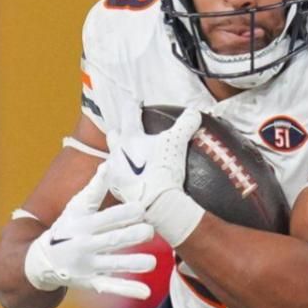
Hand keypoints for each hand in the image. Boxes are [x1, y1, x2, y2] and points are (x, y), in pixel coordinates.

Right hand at [23, 176, 157, 297]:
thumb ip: (94, 189)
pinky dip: (127, 290)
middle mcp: (85, 245)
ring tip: (152, 263)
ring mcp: (88, 266)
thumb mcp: (75, 208)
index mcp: (83, 225)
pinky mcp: (91, 282)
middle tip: (150, 230)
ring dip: (133, 264)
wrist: (40, 261)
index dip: (123, 213)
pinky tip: (146, 292)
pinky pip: (111, 287)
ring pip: (113, 265)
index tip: (141, 208)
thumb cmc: (65, 229)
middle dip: (131, 236)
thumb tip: (108, 164)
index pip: (105, 218)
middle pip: (111, 240)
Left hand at [109, 107, 206, 244]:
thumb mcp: (178, 144)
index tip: (139, 104)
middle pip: (114, 134)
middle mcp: (116, 151)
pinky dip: (123, 176)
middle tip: (134, 134)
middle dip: (122, 132)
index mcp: (130, 136)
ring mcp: (113, 171)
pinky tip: (134, 180)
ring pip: (112, 156)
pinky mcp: (115, 188)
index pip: (129, 112)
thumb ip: (185, 124)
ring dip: (121, 156)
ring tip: (133, 159)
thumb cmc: (164, 171)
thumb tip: (194, 112)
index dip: (135, 105)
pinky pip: (115, 178)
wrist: (156, 204)